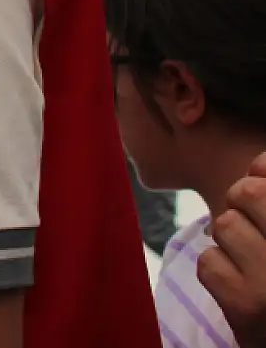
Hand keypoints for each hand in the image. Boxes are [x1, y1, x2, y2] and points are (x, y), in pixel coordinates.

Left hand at [201, 153, 265, 347]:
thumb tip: (257, 163)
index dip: (260, 175)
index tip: (262, 192)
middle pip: (248, 193)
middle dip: (242, 202)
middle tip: (256, 227)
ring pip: (225, 225)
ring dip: (231, 240)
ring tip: (253, 260)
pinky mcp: (246, 307)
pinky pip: (209, 262)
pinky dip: (218, 270)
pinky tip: (241, 284)